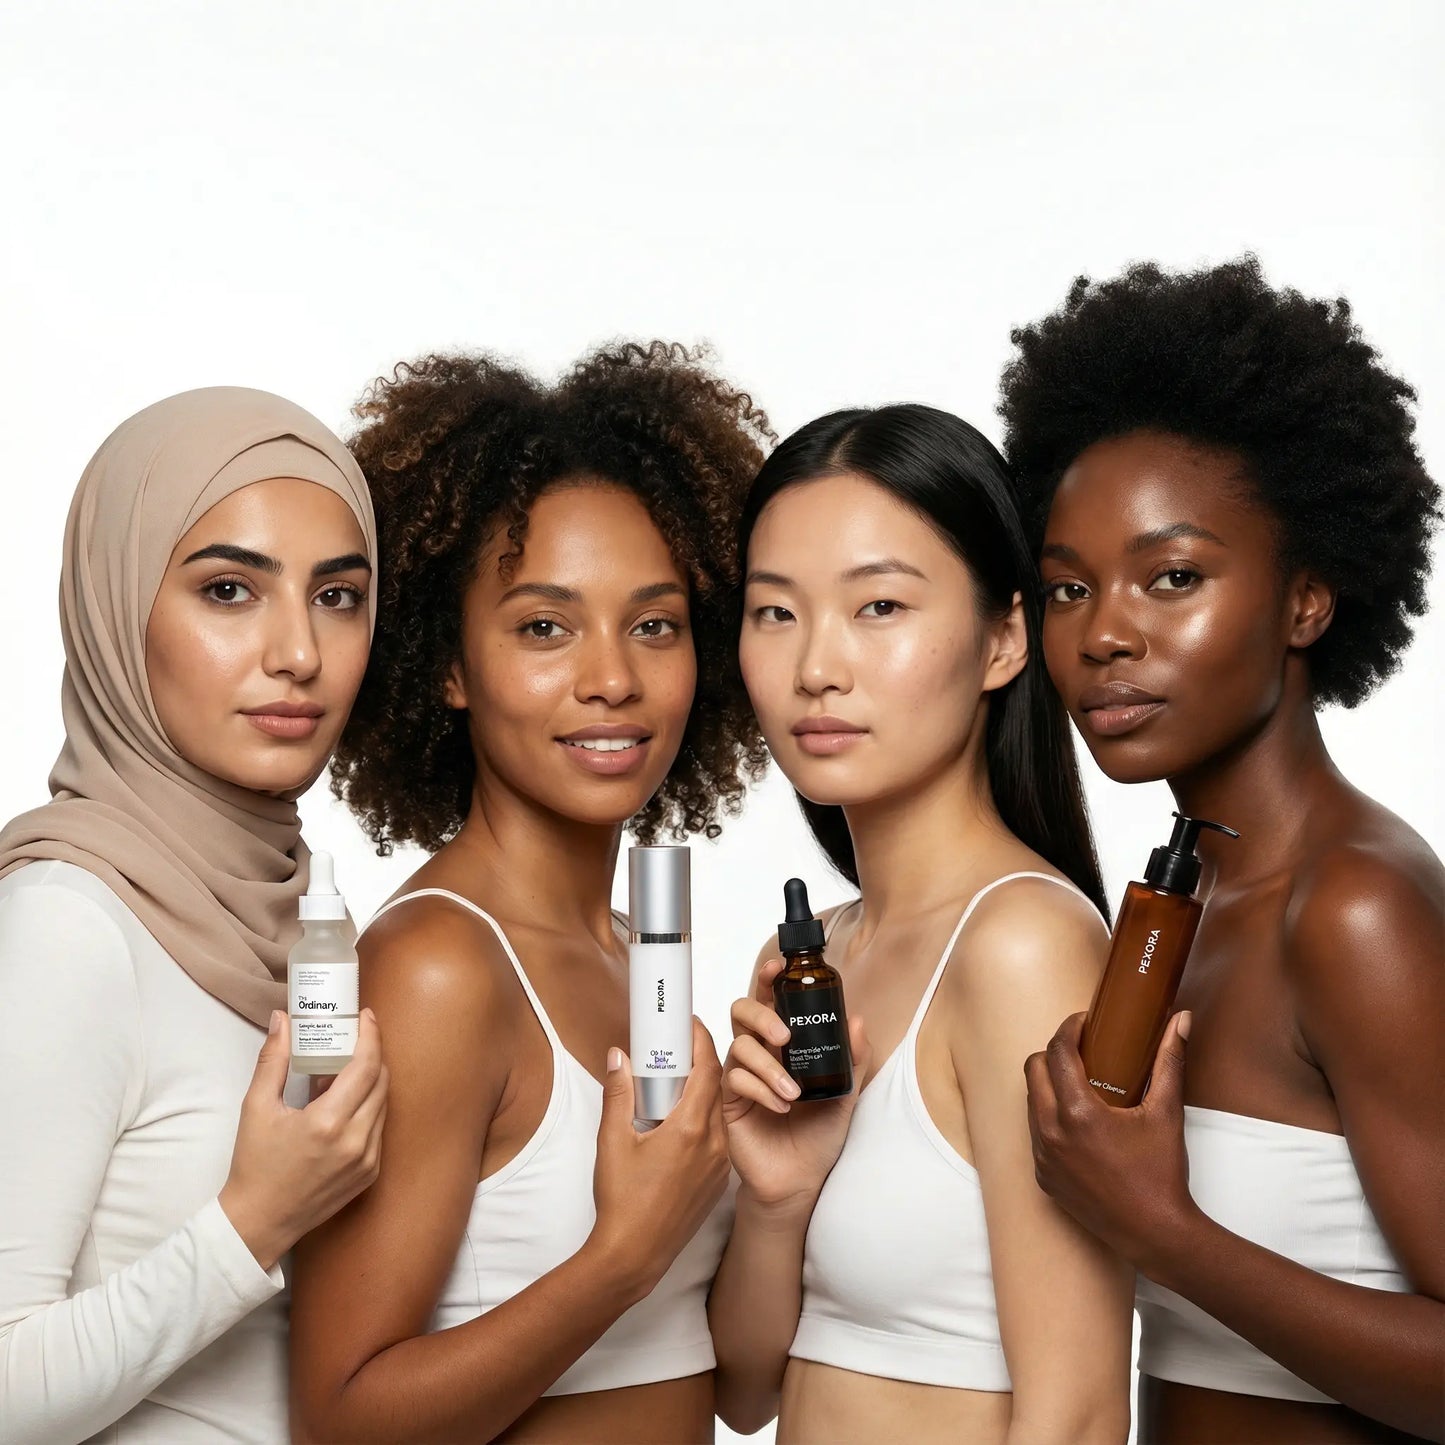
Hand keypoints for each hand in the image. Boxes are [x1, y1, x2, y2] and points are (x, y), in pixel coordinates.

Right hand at [219, 1009, 388, 1270]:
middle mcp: (355, 1141)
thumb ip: (273, 1059)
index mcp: (328, 1122)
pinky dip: (370, 1108)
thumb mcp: (256, 1108)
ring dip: (372, 1081)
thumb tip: (282, 1019)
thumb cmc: (254, 1164)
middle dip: (372, 1054)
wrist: (259, 1222)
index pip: (366, 1066)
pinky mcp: (370, 1174)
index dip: (371, 1036)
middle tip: (354, 1038)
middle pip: (381, 1081)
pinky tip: (348, 1103)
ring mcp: (367, 1160)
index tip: (366, 1016)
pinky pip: (380, 1128)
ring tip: (346, 1070)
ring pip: (384, 1104)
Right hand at [589, 1016, 730, 1296]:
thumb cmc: (622, 1200)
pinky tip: (679, 1121)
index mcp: (692, 1128)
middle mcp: (714, 1144)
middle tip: (676, 1049)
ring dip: (703, 1093)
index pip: (709, 1069)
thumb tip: (619, 1056)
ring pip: (719, 1114)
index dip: (701, 1041)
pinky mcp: (718, 1182)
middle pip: (716, 1088)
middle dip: (700, 1063)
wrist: (634, 1255)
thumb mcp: (612, 1140)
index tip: (689, 1024)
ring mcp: (720, 1165)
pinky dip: (704, 1120)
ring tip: (675, 1082)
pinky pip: (718, 1138)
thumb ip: (618, 1093)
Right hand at [721, 958, 871, 1210]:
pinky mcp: (729, 1100)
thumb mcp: (845, 1094)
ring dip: (769, 1066)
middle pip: (742, 1011)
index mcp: (784, 1044)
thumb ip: (853, 1059)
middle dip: (762, 1015)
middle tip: (784, 1036)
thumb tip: (857, 1020)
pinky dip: (762, 1090)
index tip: (777, 967)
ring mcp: (741, 1075)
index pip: (770, 1000)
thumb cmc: (817, 1135)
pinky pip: (736, 1080)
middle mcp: (759, 1052)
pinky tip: (781, 1108)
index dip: (768, 979)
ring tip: (793, 1092)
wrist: (799, 1180)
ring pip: (740, 1046)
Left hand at [1024, 1010, 1194, 1271]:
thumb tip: (1182, 1020)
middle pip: (1033, 1070)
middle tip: (1083, 1051)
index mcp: (1077, 1113)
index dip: (1069, 1028)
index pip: (1057, 1052)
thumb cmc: (1162, 1174)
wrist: (1156, 1235)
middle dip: (1054, 1054)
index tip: (1085, 1022)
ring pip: (1030, 1102)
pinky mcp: (1043, 1177)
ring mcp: (1043, 1157)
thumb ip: (1170, 1061)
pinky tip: (1077, 1121)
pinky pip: (1035, 1134)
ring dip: (1049, 1086)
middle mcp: (1051, 1133)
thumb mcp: (1166, 1113)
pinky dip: (1050, 1119)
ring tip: (1080, 1083)